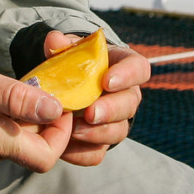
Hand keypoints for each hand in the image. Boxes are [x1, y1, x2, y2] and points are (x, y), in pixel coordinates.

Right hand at [0, 54, 70, 172]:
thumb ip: (16, 97)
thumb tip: (54, 110)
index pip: (46, 157)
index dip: (61, 133)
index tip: (59, 104)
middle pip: (30, 150)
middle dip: (41, 122)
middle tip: (36, 86)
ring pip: (12, 144)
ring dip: (21, 121)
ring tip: (13, 89)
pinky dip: (2, 124)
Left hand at [40, 30, 150, 166]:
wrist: (66, 87)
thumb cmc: (74, 63)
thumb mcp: (68, 50)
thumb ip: (62, 46)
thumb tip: (54, 40)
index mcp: (124, 66)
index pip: (139, 68)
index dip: (127, 76)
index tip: (107, 81)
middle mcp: (126, 95)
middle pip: (130, 105)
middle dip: (111, 110)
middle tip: (91, 113)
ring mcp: (117, 121)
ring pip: (118, 132)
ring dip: (97, 133)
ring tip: (74, 130)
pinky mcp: (101, 142)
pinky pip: (98, 153)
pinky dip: (82, 152)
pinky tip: (65, 148)